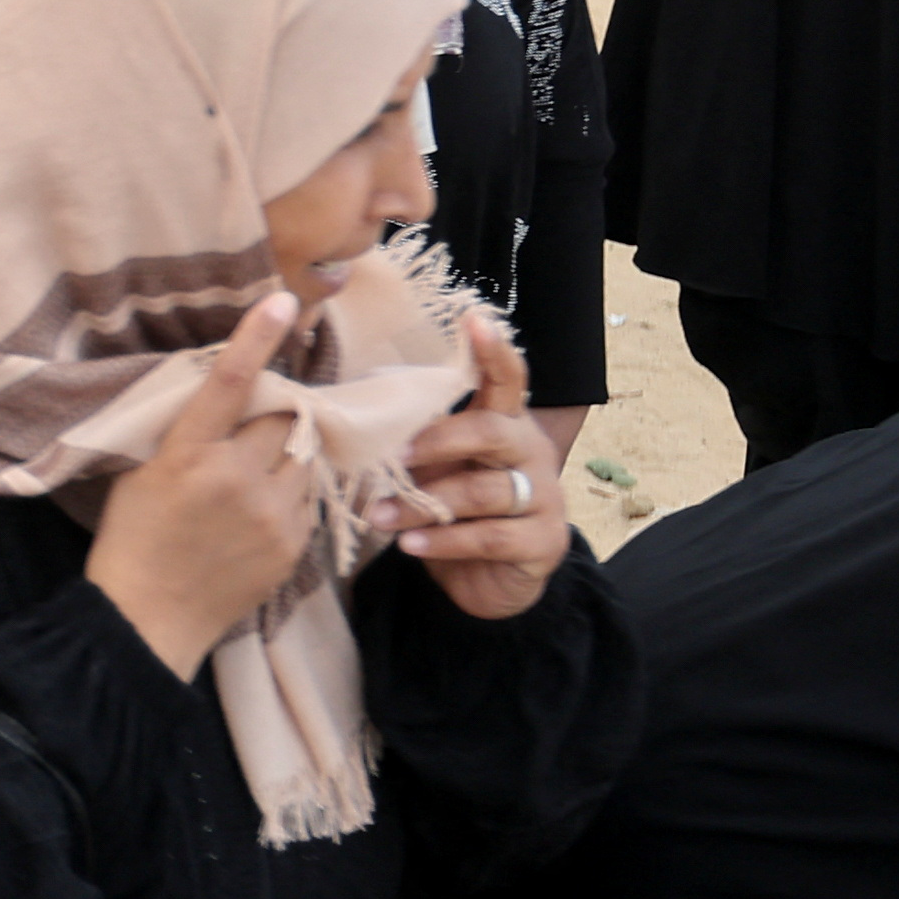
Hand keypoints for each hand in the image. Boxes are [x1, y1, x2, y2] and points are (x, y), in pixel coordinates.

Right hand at [87, 293, 319, 678]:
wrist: (149, 619)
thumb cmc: (132, 540)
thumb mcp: (142, 472)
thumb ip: (185, 432)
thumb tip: (226, 392)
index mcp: (187, 455)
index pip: (230, 383)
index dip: (257, 338)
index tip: (283, 300)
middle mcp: (236, 478)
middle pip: (283, 415)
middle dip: (276, 408)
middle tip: (258, 416)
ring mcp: (271, 514)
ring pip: (303, 454)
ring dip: (288, 449)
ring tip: (259, 466)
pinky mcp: (293, 544)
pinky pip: (307, 496)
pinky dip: (289, 489)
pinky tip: (259, 506)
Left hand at [383, 316, 570, 616]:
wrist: (484, 580)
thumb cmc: (451, 509)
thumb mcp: (432, 468)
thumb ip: (413, 436)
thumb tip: (354, 400)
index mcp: (503, 424)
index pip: (506, 378)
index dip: (492, 350)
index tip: (473, 319)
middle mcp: (529, 452)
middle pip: (491, 431)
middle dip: (438, 441)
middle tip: (394, 455)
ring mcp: (543, 496)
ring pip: (483, 491)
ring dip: (424, 504)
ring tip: (378, 516)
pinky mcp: (544, 541)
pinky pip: (490, 537)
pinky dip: (444, 541)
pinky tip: (409, 544)